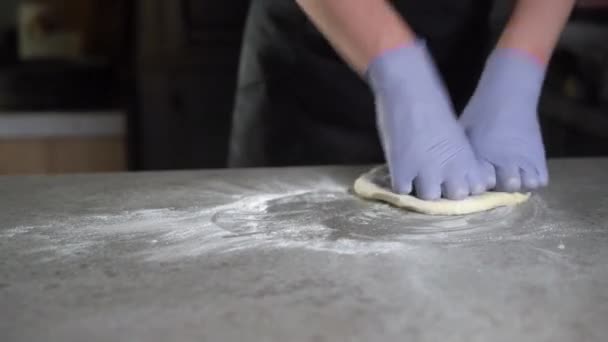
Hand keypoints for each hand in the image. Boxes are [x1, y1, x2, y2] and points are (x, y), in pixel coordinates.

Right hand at [367, 41, 485, 199]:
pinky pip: (403, 190)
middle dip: (445, 191)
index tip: (454, 177)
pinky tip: (400, 169)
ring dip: (422, 189)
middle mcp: (450, 170)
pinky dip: (401, 183)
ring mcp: (425, 172)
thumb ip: (456, 157)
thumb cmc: (432, 105)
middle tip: (433, 178)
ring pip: (429, 197)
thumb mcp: (454, 134)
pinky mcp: (401, 171)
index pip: (475, 188)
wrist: (410, 91)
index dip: (464, 184)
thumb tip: (450, 176)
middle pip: (454, 197)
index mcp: (466, 159)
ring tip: (415, 175)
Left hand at [460, 48, 548, 191]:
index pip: (483, 182)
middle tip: (496, 185)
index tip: (475, 185)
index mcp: (484, 155)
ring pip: (527, 184)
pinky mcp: (538, 156)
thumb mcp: (462, 134)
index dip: (479, 186)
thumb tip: (441, 169)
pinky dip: (534, 180)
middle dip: (501, 190)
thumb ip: (457, 154)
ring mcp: (524, 159)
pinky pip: (541, 179)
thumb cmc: (479, 114)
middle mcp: (506, 159)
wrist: (507, 95)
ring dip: (519, 185)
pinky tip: (524, 177)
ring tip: (511, 181)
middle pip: (508, 186)